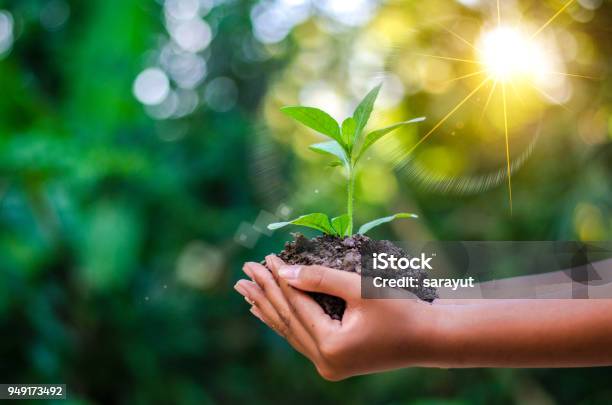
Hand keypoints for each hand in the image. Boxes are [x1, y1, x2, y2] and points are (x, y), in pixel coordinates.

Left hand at [234, 255, 442, 379]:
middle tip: (243, 272)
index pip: (295, 307)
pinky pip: (302, 338)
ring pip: (291, 331)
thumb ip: (321, 279)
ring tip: (246, 291)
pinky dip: (285, 321)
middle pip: (287, 321)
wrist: (430, 338)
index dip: (278, 281)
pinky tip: (268, 312)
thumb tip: (283, 273)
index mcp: (331, 347)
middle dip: (264, 294)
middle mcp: (325, 362)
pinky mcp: (335, 361)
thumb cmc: (402, 310)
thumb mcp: (361, 289)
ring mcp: (329, 365)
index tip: (264, 259)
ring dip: (269, 308)